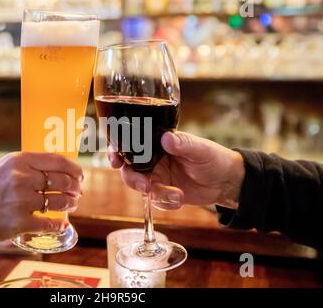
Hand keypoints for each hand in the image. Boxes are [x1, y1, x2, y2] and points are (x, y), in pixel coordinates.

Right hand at [0, 152, 82, 260]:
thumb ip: (24, 166)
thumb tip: (51, 168)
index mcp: (18, 160)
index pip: (58, 161)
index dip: (75, 169)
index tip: (80, 175)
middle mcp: (22, 178)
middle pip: (63, 181)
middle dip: (75, 188)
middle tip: (77, 193)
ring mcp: (22, 201)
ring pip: (60, 202)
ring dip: (70, 204)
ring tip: (71, 205)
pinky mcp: (19, 223)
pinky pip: (50, 223)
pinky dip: (58, 225)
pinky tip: (61, 225)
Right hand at [108, 131, 244, 210]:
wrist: (226, 182)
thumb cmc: (214, 158)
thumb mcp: (200, 149)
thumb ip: (183, 144)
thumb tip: (166, 138)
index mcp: (157, 143)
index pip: (130, 144)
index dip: (117, 150)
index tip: (115, 159)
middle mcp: (153, 159)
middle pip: (129, 168)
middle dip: (132, 178)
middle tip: (145, 186)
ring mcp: (157, 177)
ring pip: (140, 186)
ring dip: (154, 193)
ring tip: (175, 195)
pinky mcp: (164, 192)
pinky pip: (155, 200)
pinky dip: (165, 202)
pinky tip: (179, 198)